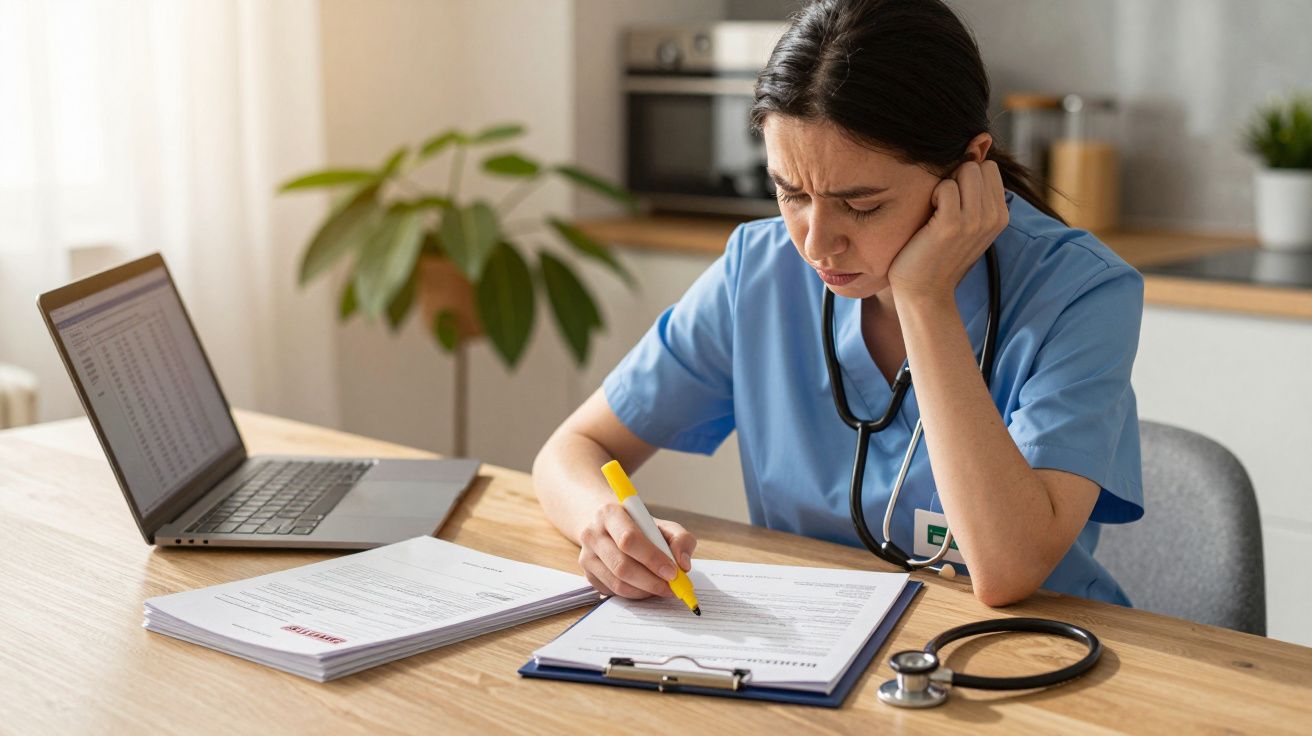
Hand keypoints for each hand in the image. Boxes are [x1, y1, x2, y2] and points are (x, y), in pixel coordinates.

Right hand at [577, 503, 696, 598]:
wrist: (611, 528)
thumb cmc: (641, 527)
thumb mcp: (664, 525)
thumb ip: (680, 539)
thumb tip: (683, 564)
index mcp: (610, 513)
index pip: (629, 539)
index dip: (653, 558)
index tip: (673, 572)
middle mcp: (593, 534)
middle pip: (622, 565)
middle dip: (651, 581)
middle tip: (672, 587)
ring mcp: (587, 556)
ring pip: (618, 583)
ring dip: (645, 591)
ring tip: (662, 588)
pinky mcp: (588, 575)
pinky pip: (614, 592)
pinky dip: (635, 594)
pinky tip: (646, 588)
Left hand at [887, 160, 1008, 301]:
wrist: (924, 291)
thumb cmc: (937, 253)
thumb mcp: (965, 223)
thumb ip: (974, 193)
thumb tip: (974, 147)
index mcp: (1000, 215)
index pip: (988, 168)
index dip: (966, 176)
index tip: (953, 201)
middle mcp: (993, 217)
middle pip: (978, 165)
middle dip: (956, 177)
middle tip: (942, 206)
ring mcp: (975, 221)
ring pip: (965, 170)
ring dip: (944, 185)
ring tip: (936, 212)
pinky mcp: (952, 225)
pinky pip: (945, 186)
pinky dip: (933, 195)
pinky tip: (928, 217)